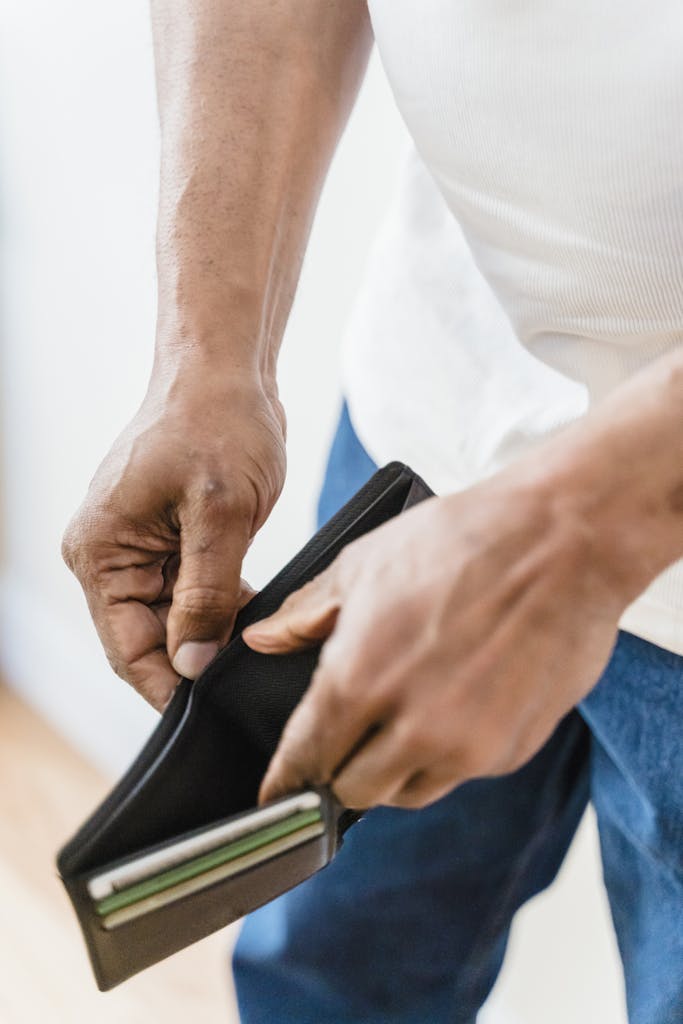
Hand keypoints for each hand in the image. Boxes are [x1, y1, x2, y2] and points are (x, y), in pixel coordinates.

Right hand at [63, 363, 284, 709]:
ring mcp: (138, 546)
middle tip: (248, 678)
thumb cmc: (217, 423)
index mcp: (101, 552)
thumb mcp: (221, 515)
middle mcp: (109, 555)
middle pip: (149, 639)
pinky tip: (253, 612)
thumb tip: (193, 664)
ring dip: (213, 630)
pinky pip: (189, 591)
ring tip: (256, 643)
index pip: (129, 650)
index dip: (171, 687)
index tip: (215, 710)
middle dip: (197, 658)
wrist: (224, 370)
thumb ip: (207, 595)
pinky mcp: (168, 537)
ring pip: (174, 618)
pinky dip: (220, 604)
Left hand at [244, 464, 631, 809]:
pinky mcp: (512, 750)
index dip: (284, 780)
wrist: (564, 542)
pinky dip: (446, 756)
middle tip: (345, 741)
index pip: (305, 757)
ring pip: (408, 792)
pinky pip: (461, 774)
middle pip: (352, 792)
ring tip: (401, 723)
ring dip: (393, 771)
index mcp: (360, 679)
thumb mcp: (366, 562)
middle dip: (338, 772)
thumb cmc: (463, 541)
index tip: (274, 796)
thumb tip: (262, 639)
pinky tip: (453, 708)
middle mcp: (412, 727)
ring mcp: (468, 746)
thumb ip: (306, 612)